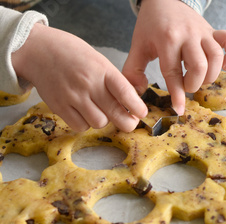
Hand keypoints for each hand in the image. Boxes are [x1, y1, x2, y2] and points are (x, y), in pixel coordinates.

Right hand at [11, 24, 147, 131]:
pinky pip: (80, 126)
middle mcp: (89, 84)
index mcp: (102, 70)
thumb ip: (114, 81)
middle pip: (115, 114)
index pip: (125, 92)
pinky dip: (85, 124)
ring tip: (99, 110)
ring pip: (99, 123)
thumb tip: (132, 104)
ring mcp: (73, 96)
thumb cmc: (73, 55)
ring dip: (103, 121)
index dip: (137, 107)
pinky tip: (84, 113)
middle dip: (127, 123)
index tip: (142, 113)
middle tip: (129, 122)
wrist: (38, 50)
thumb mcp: (99, 61)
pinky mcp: (59, 106)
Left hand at [122, 0, 225, 114]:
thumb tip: (137, 92)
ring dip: (211, 75)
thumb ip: (133, 70)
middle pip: (199, 66)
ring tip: (200, 78)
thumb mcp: (138, 45)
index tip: (178, 109)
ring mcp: (203, 32)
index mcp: (167, 39)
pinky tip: (225, 67)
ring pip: (216, 57)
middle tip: (187, 86)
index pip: (173, 72)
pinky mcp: (213, 30)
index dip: (177, 94)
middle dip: (194, 84)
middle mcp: (188, 35)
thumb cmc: (151, 25)